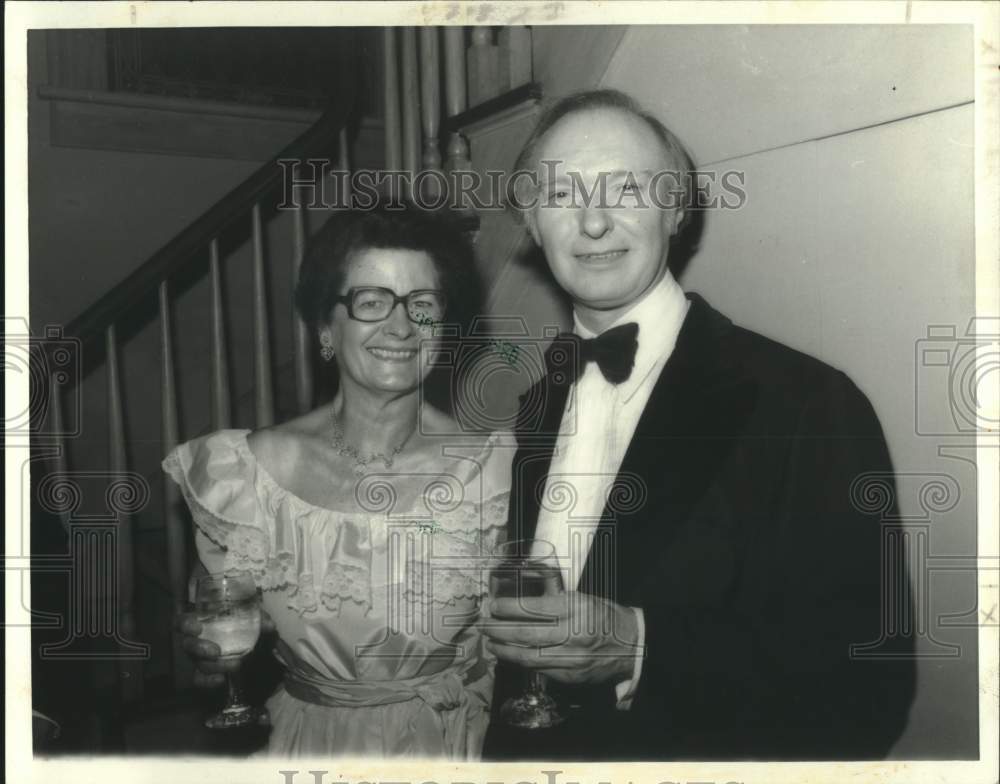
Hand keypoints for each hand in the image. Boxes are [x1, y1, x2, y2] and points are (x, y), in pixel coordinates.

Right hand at [175, 610, 275, 687]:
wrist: (247, 643)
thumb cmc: (241, 623)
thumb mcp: (250, 617)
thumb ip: (258, 618)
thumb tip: (269, 625)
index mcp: (201, 621)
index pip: (182, 621)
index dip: (186, 624)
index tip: (198, 627)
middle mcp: (195, 639)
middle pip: (187, 645)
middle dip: (199, 648)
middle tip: (216, 651)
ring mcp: (197, 658)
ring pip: (197, 663)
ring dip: (214, 666)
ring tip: (235, 665)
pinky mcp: (202, 672)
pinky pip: (199, 679)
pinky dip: (209, 681)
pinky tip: (221, 680)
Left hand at [482, 591, 639, 684]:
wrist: (632, 645)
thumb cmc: (604, 616)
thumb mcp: (582, 598)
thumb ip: (555, 600)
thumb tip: (521, 599)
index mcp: (574, 608)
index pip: (532, 608)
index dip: (508, 608)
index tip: (492, 605)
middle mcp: (571, 634)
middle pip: (525, 634)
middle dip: (498, 630)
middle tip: (483, 625)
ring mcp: (571, 658)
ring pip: (528, 656)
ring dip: (504, 650)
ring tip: (490, 644)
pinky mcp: (570, 676)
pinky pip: (539, 669)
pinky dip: (521, 662)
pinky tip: (510, 656)